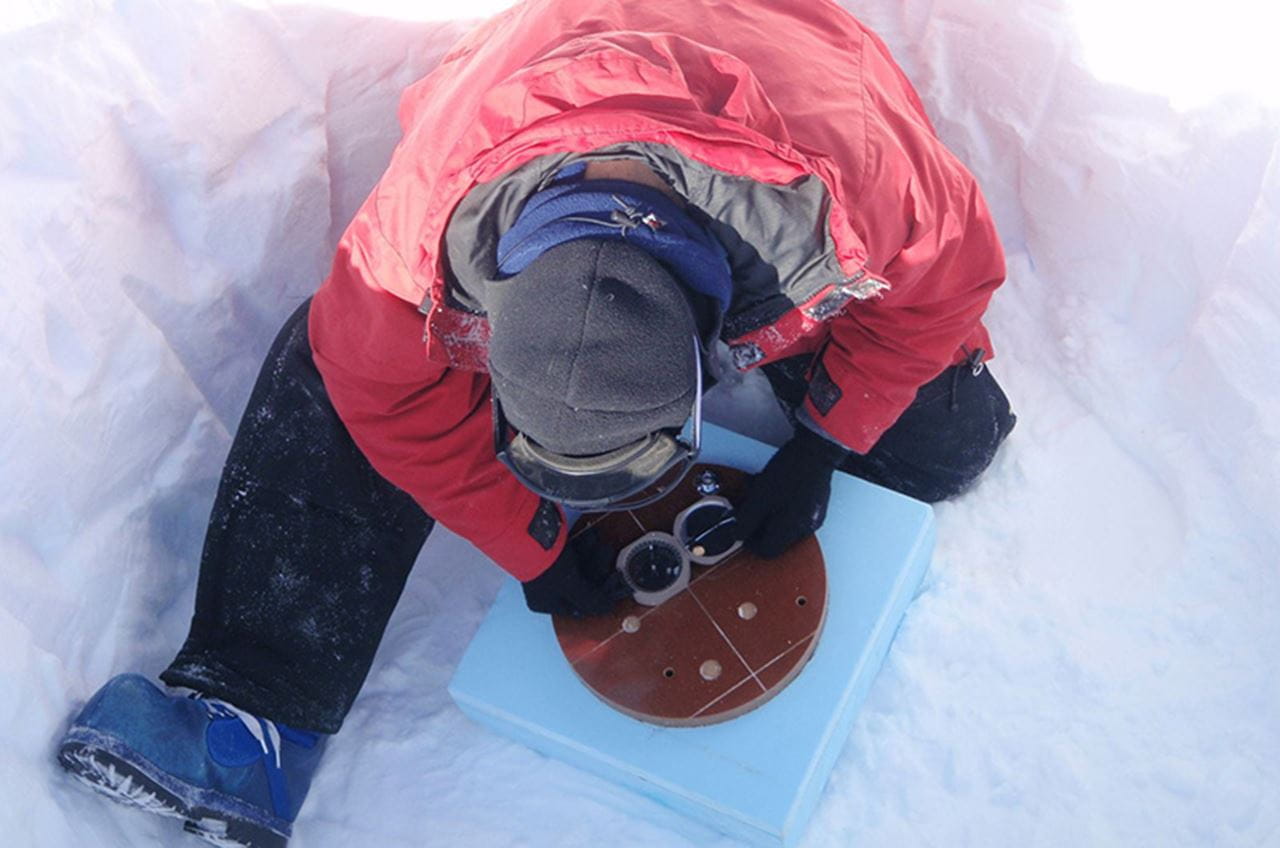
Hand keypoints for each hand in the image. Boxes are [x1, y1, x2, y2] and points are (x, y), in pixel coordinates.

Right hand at [521, 527, 631, 616]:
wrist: (527, 532)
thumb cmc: (546, 565)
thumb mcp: (571, 586)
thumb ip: (591, 599)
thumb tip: (608, 609)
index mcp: (547, 602)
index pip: (579, 606)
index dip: (598, 596)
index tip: (614, 583)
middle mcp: (548, 587)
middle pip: (582, 584)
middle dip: (597, 569)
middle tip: (607, 557)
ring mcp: (551, 567)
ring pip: (581, 565)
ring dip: (594, 554)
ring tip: (600, 543)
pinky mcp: (555, 549)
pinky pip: (576, 550)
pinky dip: (585, 544)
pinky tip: (592, 535)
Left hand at [732, 426, 848, 558]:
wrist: (816, 450)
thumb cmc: (790, 471)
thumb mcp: (758, 498)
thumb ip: (746, 521)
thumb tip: (737, 534)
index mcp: (791, 530)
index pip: (767, 552)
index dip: (750, 542)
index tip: (742, 528)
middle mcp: (805, 528)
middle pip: (775, 538)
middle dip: (759, 523)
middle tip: (750, 505)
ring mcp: (813, 516)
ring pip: (783, 524)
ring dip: (768, 512)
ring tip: (761, 490)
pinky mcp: (816, 504)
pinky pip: (794, 512)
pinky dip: (781, 504)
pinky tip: (775, 487)